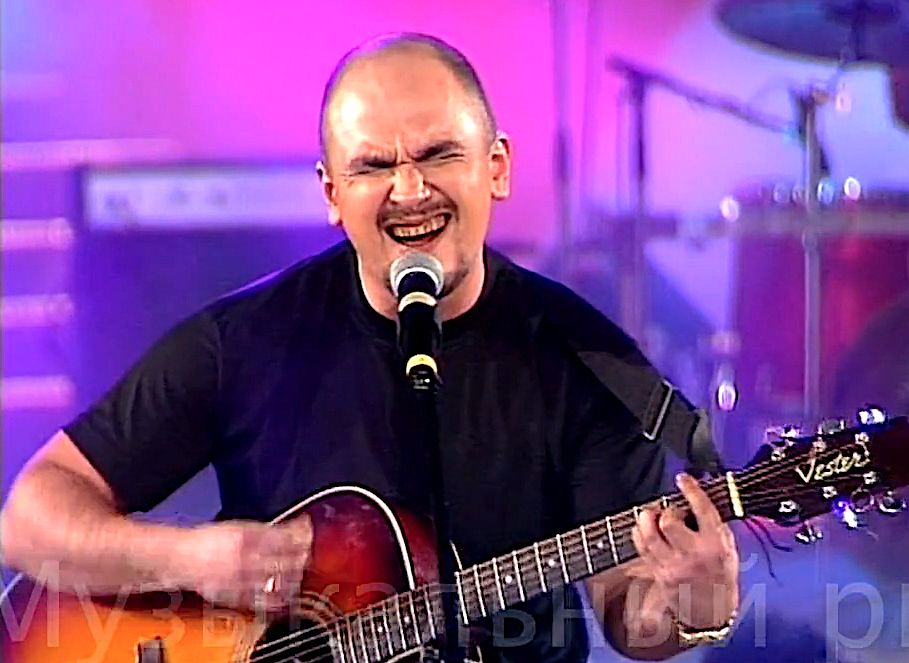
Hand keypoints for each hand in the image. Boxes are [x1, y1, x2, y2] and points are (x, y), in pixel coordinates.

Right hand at [166, 516, 312, 611]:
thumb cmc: (205, 541)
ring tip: (300, 572)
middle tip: (308, 552)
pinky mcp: (234, 595)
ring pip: (275, 579)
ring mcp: (239, 577)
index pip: (282, 535)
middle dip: (300, 555)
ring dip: (292, 576)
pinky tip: (286, 596)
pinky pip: (261, 599)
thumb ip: (260, 531)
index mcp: (244, 536)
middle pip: (283, 558)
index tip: (307, 531)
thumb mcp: (235, 527)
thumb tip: (285, 532)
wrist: (179, 558)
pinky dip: (277, 598)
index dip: (299, 534)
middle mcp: (243, 557)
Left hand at [629, 473, 738, 630]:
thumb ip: (712, 523)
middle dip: (666, 511)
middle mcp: (694, 555)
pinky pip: (641, 547)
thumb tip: (693, 497)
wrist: (714, 612)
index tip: (683, 479)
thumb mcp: (728, 547)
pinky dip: (639, 533)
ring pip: (649, 534)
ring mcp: (674, 566)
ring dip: (646, 519)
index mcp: (717, 545)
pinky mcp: (659, 574)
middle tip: (669, 512)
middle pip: (668, 522)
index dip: (691, 490)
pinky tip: (644, 529)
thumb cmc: (722, 575)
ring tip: (651, 516)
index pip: (702, 510)